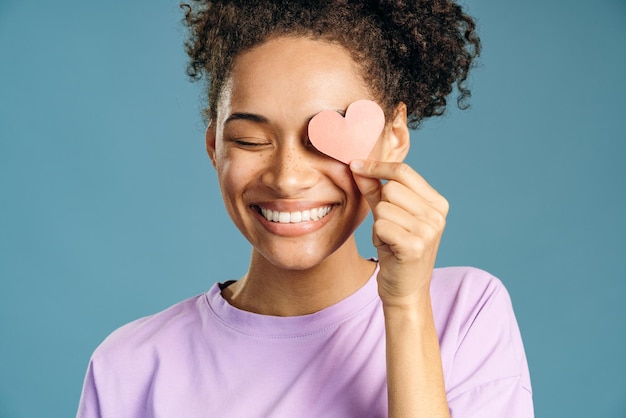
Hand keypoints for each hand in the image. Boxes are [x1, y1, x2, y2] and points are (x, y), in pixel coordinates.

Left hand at [350, 159, 448, 306]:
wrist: (405, 290)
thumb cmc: (396, 251)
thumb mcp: (388, 216)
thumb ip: (375, 190)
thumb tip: (357, 164)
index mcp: (437, 203)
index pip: (404, 171)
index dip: (377, 167)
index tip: (356, 164)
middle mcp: (437, 215)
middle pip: (392, 188)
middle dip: (380, 206)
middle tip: (388, 227)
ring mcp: (429, 230)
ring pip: (383, 208)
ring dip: (379, 224)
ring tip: (389, 239)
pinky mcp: (415, 246)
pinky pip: (381, 226)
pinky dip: (378, 236)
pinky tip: (389, 248)